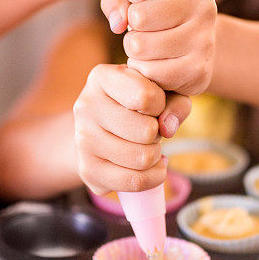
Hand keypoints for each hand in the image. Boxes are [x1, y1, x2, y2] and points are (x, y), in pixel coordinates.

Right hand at [73, 64, 190, 194]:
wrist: (102, 128)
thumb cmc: (138, 104)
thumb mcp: (162, 91)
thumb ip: (176, 102)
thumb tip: (168, 128)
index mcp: (101, 77)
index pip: (146, 96)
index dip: (161, 104)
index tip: (155, 105)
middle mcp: (85, 105)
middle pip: (146, 131)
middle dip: (158, 133)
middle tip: (151, 129)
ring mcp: (82, 139)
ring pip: (142, 158)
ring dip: (155, 155)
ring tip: (147, 145)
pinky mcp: (87, 169)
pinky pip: (134, 182)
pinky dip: (153, 177)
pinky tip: (152, 166)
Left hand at [101, 0, 216, 95]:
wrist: (193, 50)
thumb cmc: (156, 15)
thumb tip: (118, 24)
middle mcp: (204, 5)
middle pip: (138, 15)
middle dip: (131, 25)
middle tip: (145, 27)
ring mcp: (203, 38)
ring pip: (139, 45)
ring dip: (134, 49)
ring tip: (149, 45)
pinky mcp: (198, 69)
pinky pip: (149, 71)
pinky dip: (142, 69)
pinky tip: (155, 62)